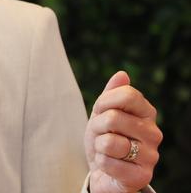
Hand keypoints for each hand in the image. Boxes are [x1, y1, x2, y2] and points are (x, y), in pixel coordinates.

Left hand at [85, 71, 162, 192]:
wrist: (103, 170)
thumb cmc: (104, 137)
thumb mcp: (102, 112)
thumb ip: (111, 93)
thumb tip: (122, 74)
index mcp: (147, 113)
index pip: (128, 95)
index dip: (105, 101)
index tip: (100, 111)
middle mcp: (153, 133)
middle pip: (114, 118)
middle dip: (98, 126)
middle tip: (102, 135)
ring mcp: (151, 156)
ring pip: (110, 142)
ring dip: (99, 146)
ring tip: (106, 150)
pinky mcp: (142, 176)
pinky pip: (109, 162)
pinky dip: (102, 163)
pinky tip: (109, 165)